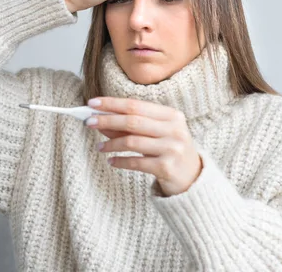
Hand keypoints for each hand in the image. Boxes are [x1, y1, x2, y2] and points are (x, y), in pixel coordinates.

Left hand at [85, 97, 202, 196]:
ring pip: (132, 142)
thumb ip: (131, 126)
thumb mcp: (156, 133)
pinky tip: (111, 161)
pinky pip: (136, 162)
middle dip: (107, 120)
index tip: (92, 103)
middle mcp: (174, 130)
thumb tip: (101, 119)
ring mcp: (171, 148)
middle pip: (132, 121)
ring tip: (99, 147)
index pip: (136, 105)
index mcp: (171, 115)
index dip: (112, 103)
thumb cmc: (170, 150)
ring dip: (111, 144)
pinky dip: (120, 161)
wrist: (192, 177)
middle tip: (88, 122)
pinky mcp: (166, 167)